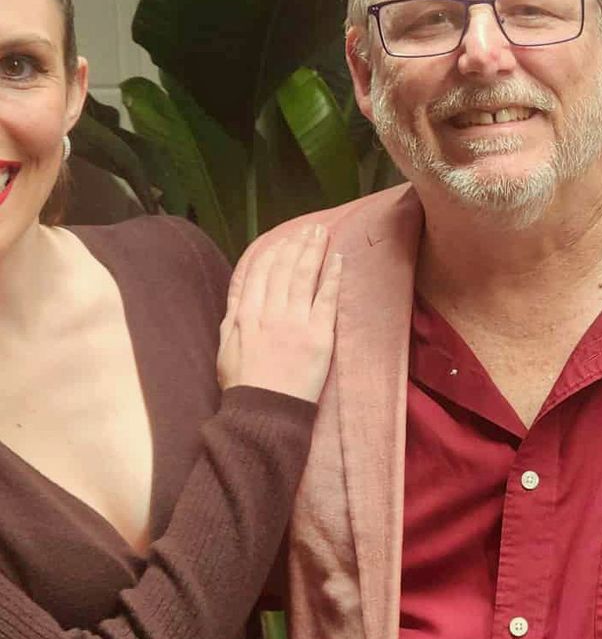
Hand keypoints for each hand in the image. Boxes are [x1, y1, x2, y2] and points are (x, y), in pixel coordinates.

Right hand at [218, 225, 342, 402]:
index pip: (260, 273)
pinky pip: (327, 298)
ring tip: (322, 234)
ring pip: (304, 277)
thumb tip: (238, 289)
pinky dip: (332, 276)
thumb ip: (232, 315)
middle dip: (297, 245)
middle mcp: (270, 312)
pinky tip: (338, 259)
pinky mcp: (319, 334)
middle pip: (284, 269)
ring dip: (314, 251)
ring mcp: (295, 322)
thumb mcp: (226, 347)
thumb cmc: (244, 384)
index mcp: (245, 314)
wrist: (265, 410)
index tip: (284, 239)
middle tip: (309, 228)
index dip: (273, 253)